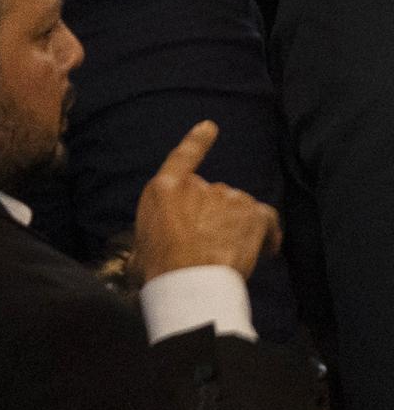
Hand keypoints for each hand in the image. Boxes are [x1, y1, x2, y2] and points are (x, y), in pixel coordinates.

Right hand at [131, 121, 281, 280]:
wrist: (188, 282)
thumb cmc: (158, 271)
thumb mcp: (140, 248)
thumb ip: (150, 239)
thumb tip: (146, 255)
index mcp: (162, 189)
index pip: (182, 157)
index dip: (197, 141)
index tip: (210, 127)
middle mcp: (195, 186)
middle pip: (211, 193)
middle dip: (213, 216)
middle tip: (211, 245)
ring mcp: (225, 197)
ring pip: (238, 205)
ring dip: (238, 223)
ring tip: (234, 252)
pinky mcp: (251, 214)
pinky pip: (266, 217)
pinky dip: (269, 232)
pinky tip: (269, 249)